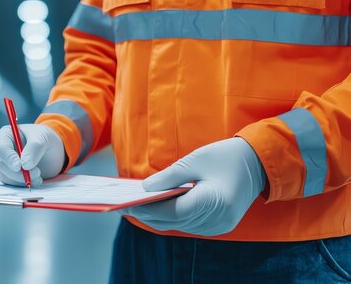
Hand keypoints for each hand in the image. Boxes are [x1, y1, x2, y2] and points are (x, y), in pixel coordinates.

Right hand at [0, 124, 64, 186]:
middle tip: (36, 173)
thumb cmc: (44, 138)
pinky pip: (12, 183)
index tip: (19, 166)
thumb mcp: (43, 137)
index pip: (2, 149)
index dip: (9, 159)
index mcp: (6, 135)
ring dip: (23, 180)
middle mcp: (2, 150)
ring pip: (6, 176)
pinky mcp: (9, 175)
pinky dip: (24, 184)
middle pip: (2, 165)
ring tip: (38, 175)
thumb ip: (35, 148)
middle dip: (19, 173)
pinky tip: (36, 179)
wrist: (50, 150)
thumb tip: (24, 164)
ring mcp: (4, 164)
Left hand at [123, 138, 266, 235]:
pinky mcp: (219, 226)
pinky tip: (155, 208)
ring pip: (179, 225)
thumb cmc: (227, 156)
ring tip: (134, 207)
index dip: (148, 208)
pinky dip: (171, 217)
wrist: (259, 163)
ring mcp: (219, 226)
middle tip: (123, 206)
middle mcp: (217, 219)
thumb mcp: (196, 159)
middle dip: (147, 214)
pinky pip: (189, 224)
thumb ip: (169, 176)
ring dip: (157, 217)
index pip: (172, 211)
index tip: (127, 203)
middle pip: (174, 221)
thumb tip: (145, 188)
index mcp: (214, 201)